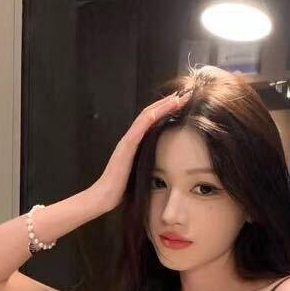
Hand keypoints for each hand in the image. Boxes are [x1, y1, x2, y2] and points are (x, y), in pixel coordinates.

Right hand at [92, 90, 189, 211]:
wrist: (104, 196)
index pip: (152, 120)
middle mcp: (130, 138)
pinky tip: (156, 112)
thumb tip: (165, 162)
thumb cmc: (122, 187)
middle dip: (167, 103)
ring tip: (176, 98)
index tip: (182, 102)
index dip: (166, 109)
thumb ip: (149, 161)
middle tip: (184, 94)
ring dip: (161, 107)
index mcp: (135, 142)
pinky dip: (146, 120)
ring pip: (145, 118)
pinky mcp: (124, 149)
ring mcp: (127, 142)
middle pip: (150, 114)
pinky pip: (136, 131)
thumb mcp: (141, 170)